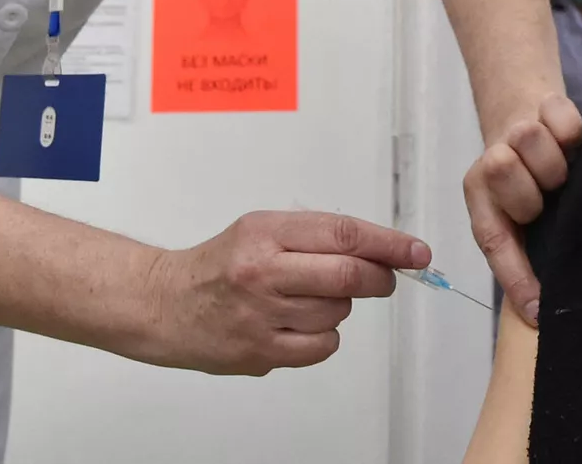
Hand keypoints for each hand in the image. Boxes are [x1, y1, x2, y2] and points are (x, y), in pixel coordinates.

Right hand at [138, 211, 430, 375]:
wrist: (165, 304)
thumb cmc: (220, 265)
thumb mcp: (262, 230)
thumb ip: (316, 236)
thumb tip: (379, 250)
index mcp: (266, 232)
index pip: (343, 233)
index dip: (388, 244)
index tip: (416, 252)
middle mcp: (263, 271)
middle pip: (348, 275)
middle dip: (380, 278)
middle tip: (385, 279)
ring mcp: (262, 315)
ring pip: (338, 312)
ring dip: (339, 307)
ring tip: (306, 299)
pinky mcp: (261, 351)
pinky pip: (322, 347)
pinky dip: (323, 337)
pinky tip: (299, 325)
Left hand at [464, 93, 581, 326]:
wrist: (525, 113)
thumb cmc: (527, 181)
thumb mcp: (520, 218)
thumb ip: (526, 254)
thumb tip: (542, 312)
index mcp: (484, 203)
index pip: (494, 241)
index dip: (516, 278)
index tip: (538, 310)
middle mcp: (490, 168)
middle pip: (504, 173)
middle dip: (532, 191)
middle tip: (549, 193)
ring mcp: (514, 133)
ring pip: (530, 139)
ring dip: (554, 160)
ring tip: (561, 168)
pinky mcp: (541, 104)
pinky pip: (562, 118)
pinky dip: (571, 130)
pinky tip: (570, 140)